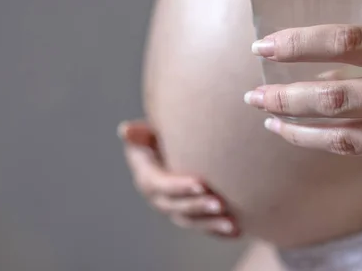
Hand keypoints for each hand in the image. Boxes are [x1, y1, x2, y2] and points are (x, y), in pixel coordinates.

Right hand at [118, 120, 239, 236]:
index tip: (202, 183)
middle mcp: (159, 198)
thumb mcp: (148, 134)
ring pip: (191, 221)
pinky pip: (202, 227)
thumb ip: (141, 134)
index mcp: (148, 178)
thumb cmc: (159, 138)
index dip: (180, 186)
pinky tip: (237, 231)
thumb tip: (125, 130)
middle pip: (177, 207)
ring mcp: (174, 210)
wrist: (170, 152)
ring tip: (231, 223)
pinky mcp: (190, 216)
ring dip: (210, 224)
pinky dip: (218, 232)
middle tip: (220, 204)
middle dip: (198, 207)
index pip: (162, 185)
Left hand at [244, 25, 361, 171]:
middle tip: (253, 96)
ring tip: (271, 123)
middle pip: (337, 96)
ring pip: (348, 137)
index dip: (301, 42)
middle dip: (286, 97)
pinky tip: (315, 138)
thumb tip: (327, 84)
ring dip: (301, 132)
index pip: (349, 40)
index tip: (265, 46)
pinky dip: (337, 144)